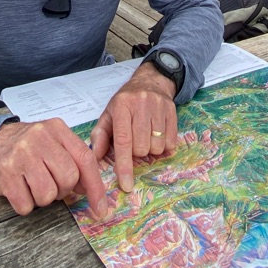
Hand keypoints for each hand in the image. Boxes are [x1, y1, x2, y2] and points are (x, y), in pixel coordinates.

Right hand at [0, 118, 106, 217]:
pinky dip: (25, 204)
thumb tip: (91, 190)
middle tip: (50, 184)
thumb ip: (73, 161)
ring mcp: (21, 154)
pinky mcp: (6, 173)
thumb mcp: (53, 144)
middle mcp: (40, 137)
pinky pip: (26, 204)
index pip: (85, 159)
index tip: (101, 209)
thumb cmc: (27, 148)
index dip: (95, 187)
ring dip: (42, 198)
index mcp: (57, 128)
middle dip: (63, 190)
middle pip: (68, 178)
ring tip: (33, 184)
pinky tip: (19, 189)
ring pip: (48, 194)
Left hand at [90, 62, 177, 193]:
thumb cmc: (125, 102)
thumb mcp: (108, 114)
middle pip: (141, 147)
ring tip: (146, 136)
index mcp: (121, 106)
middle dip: (137, 152)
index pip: (123, 141)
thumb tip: (95, 158)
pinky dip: (165, 146)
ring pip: (157, 146)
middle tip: (135, 142)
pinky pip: (171, 142)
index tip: (126, 185)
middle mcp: (140, 104)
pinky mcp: (172, 109)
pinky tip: (158, 134)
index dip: (124, 165)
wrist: (149, 81)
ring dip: (151, 149)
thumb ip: (99, 136)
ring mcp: (158, 106)